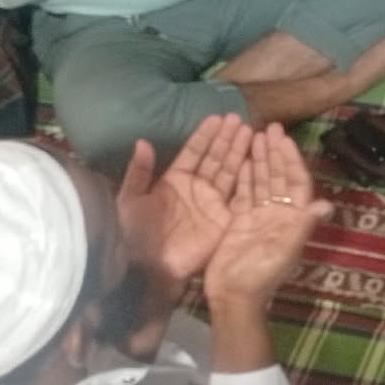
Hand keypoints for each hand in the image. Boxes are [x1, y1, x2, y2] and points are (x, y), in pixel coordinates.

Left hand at [116, 115, 255, 284]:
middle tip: (238, 118)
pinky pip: (237, 194)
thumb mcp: (130, 200)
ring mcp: (212, 203)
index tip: (217, 117)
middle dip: (226, 138)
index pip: (194, 152)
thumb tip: (143, 141)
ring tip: (248, 131)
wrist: (147, 267)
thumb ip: (139, 171)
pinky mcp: (224, 219)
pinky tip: (254, 159)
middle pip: (214, 158)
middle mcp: (196, 188)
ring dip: (237, 151)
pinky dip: (245, 177)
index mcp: (174, 181)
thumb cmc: (134, 233)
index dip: (205, 135)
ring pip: (228, 171)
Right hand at [203, 125, 331, 311]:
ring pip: (260, 181)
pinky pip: (243, 193)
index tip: (284, 138)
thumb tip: (326, 203)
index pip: (295, 183)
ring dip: (258, 159)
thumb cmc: (261, 274)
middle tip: (268, 127)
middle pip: (278, 177)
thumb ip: (303, 225)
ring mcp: (258, 217)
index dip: (291, 160)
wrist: (232, 296)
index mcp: (293, 220)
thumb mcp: (284, 250)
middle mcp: (278, 214)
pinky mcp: (239, 221)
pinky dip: (243, 176)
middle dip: (274, 153)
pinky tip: (239, 158)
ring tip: (253, 135)